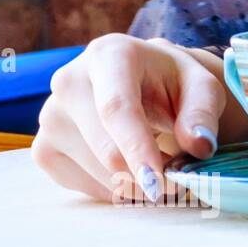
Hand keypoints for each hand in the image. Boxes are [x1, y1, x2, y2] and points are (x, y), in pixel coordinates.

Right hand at [31, 34, 247, 202]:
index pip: (117, 108)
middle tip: (179, 182)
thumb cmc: (175, 85)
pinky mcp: (44, 146)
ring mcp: (51, 115)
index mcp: (110, 56)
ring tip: (157, 167)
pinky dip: (112, 190)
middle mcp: (69, 80)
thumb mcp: (202, 89)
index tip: (157, 184)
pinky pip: (80, 185)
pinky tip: (128, 172)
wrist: (144, 84)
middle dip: (148, 178)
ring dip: (135, 185)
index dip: (137, 149)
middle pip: (106, 151)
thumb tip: (199, 144)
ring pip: (96, 173)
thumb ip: (203, 114)